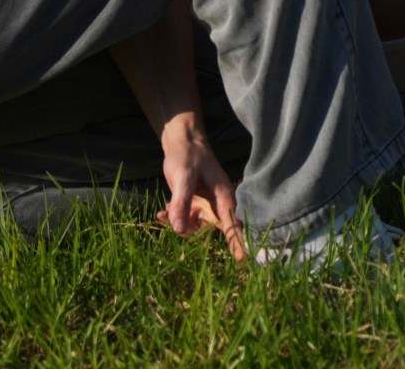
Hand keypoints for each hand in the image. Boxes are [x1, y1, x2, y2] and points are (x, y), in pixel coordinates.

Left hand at [157, 111, 244, 260]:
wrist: (182, 144)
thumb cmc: (188, 156)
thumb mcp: (183, 177)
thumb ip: (181, 202)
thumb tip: (177, 229)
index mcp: (223, 197)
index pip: (233, 224)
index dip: (237, 242)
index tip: (241, 260)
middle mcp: (217, 205)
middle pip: (210, 231)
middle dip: (191, 231)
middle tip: (171, 218)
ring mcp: (206, 206)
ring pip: (196, 228)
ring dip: (179, 225)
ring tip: (164, 212)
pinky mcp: (195, 206)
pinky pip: (186, 221)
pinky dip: (174, 219)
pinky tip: (162, 211)